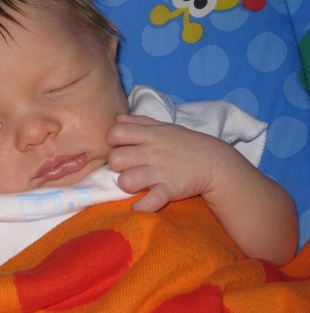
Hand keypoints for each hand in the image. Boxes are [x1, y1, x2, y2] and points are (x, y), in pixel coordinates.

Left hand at [106, 115, 226, 211]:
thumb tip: (117, 120)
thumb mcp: (163, 127)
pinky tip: (140, 205)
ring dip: (126, 185)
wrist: (216, 162)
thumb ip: (139, 122)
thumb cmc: (185, 144)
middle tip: (125, 168)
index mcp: (149, 135)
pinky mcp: (170, 190)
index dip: (111, 140)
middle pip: (116, 159)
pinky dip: (142, 206)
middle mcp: (151, 152)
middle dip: (115, 166)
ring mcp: (160, 172)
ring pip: (127, 181)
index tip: (118, 146)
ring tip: (133, 185)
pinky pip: (149, 202)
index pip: (117, 132)